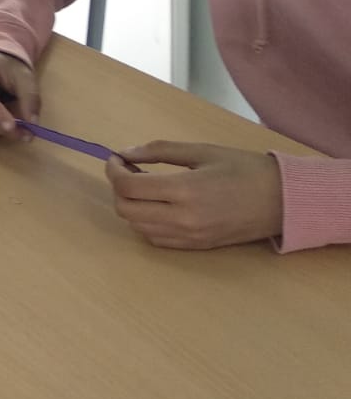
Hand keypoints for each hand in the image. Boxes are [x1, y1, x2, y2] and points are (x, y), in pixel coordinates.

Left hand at [106, 141, 282, 249]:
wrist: (285, 201)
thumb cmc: (246, 169)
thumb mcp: (202, 151)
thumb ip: (160, 151)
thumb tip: (126, 153)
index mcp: (184, 191)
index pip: (128, 187)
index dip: (113, 171)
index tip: (116, 158)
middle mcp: (182, 219)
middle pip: (125, 209)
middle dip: (118, 188)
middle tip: (128, 170)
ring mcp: (189, 237)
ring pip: (137, 227)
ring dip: (130, 205)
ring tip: (143, 186)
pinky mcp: (196, 247)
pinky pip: (156, 239)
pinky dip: (145, 222)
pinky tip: (156, 205)